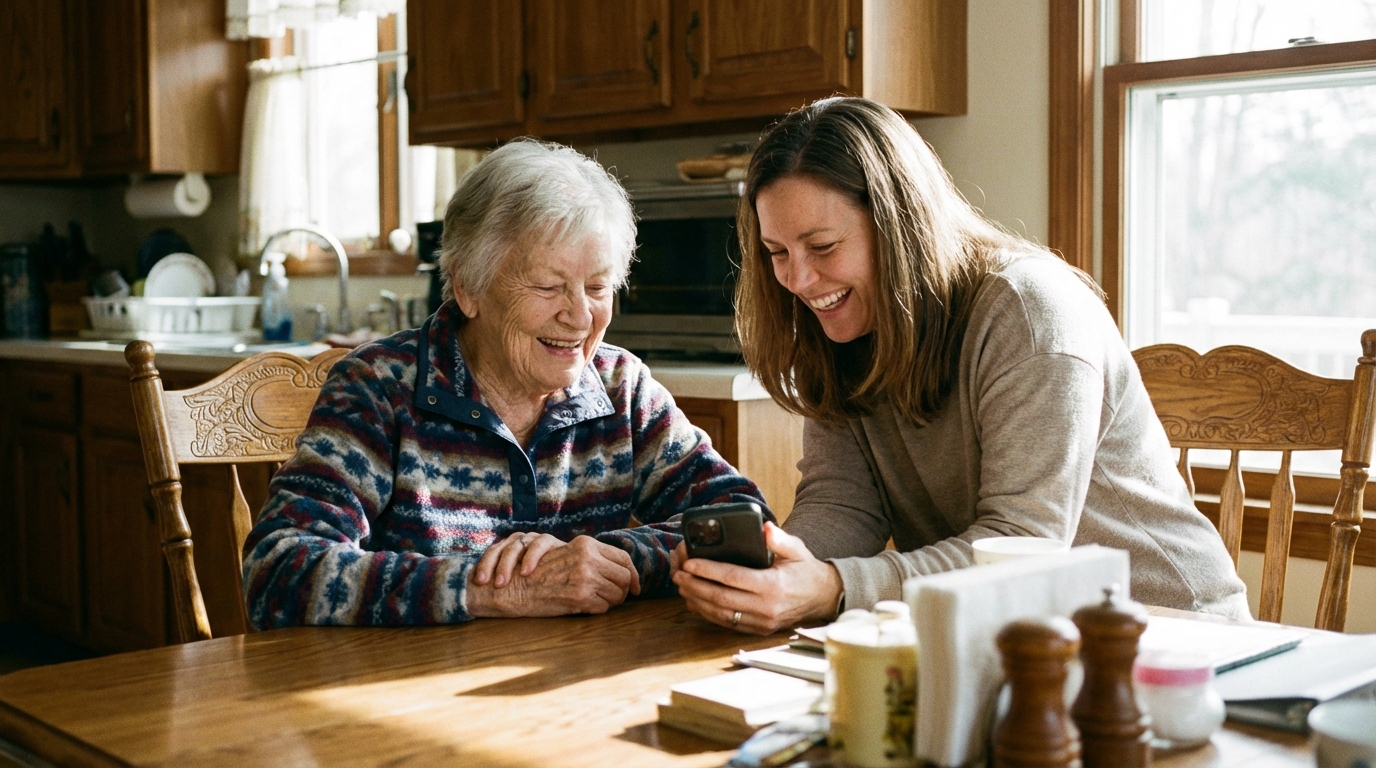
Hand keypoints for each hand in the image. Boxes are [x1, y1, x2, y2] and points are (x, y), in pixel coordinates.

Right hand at [467, 535, 641, 617]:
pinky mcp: (581, 597)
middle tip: (617, 598)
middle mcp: (588, 558)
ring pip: (617, 594)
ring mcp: (586, 577)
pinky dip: (598, 610)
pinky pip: (603, 608)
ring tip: (597, 602)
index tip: (635, 587)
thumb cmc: (539, 573)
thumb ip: (591, 558)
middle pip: (625, 577)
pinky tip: (584, 607)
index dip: (633, 574)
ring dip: (611, 602)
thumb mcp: (566, 555)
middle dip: (625, 591)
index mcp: (586, 544)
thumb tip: (621, 571)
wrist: (515, 587)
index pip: (623, 558)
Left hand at [672, 522, 842, 634]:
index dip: (708, 570)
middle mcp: (766, 607)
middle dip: (695, 585)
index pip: (733, 578)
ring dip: (697, 601)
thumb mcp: (797, 550)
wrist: (822, 598)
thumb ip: (780, 539)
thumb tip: (765, 528)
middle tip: (678, 574)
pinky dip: (707, 613)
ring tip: (682, 586)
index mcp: (773, 586)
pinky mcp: (758, 630)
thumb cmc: (805, 570)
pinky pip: (727, 623)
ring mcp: (762, 622)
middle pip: (721, 598)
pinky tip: (695, 602)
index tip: (690, 562)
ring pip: (720, 614)